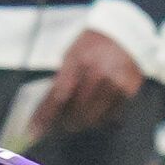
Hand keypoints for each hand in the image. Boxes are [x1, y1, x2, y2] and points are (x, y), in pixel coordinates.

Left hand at [27, 30, 148, 142]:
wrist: (124, 34)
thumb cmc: (93, 45)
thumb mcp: (71, 55)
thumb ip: (61, 80)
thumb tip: (48, 108)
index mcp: (79, 62)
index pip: (59, 96)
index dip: (45, 116)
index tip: (35, 130)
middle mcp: (98, 74)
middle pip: (76, 112)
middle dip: (64, 122)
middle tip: (59, 122)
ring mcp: (115, 84)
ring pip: (93, 118)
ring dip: (81, 122)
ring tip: (77, 117)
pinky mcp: (129, 92)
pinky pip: (110, 116)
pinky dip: (100, 119)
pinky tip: (95, 112)